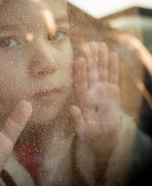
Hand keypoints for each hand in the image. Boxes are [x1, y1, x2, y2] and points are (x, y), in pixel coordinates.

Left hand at [70, 42, 121, 175]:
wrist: (103, 141)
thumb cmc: (92, 138)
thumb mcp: (84, 132)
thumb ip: (78, 121)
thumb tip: (72, 108)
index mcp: (84, 102)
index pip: (81, 84)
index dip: (80, 72)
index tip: (79, 59)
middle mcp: (92, 94)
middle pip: (91, 74)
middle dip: (91, 60)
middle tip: (90, 44)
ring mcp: (103, 92)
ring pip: (102, 73)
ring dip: (101, 59)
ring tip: (101, 45)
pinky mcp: (112, 93)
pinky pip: (113, 78)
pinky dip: (113, 67)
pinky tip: (113, 55)